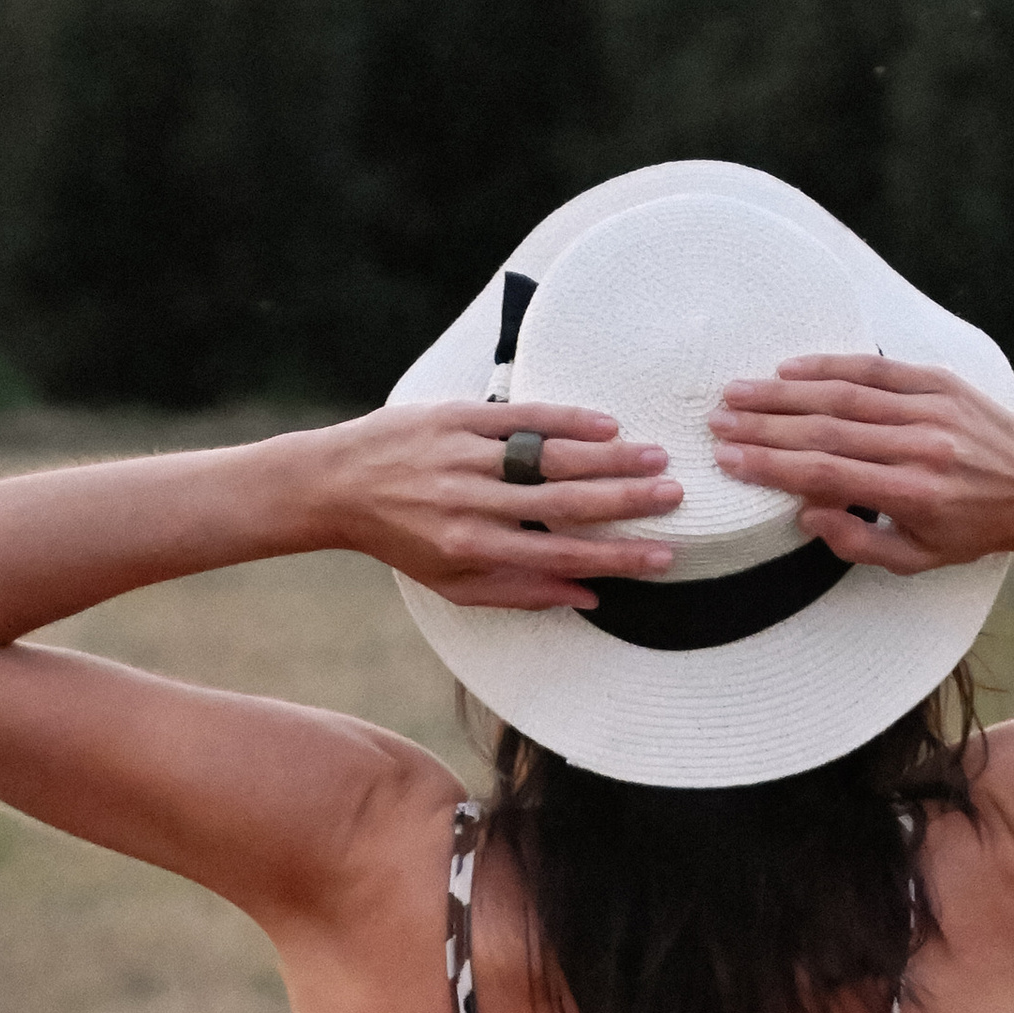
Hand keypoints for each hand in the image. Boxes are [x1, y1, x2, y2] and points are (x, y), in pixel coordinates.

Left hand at [325, 400, 681, 611]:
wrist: (338, 484)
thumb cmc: (402, 541)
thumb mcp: (454, 584)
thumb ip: (521, 592)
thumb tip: (588, 597)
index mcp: (474, 548)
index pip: (561, 556)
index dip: (617, 559)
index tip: (663, 558)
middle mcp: (472, 501)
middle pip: (566, 502)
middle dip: (627, 501)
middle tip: (675, 497)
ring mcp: (466, 454)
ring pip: (550, 456)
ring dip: (609, 457)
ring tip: (657, 457)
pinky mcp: (457, 415)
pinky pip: (522, 416)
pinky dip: (567, 419)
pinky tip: (607, 425)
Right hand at [707, 357, 1013, 574]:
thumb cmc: (972, 529)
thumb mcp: (917, 559)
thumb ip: (857, 544)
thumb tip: (805, 514)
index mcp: (911, 496)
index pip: (826, 475)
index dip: (771, 466)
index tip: (729, 460)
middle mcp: (919, 447)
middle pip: (825, 431)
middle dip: (764, 426)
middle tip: (717, 422)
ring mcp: (930, 409)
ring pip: (843, 396)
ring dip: (784, 394)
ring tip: (739, 393)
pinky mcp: (939, 382)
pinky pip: (876, 371)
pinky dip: (831, 367)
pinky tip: (791, 369)